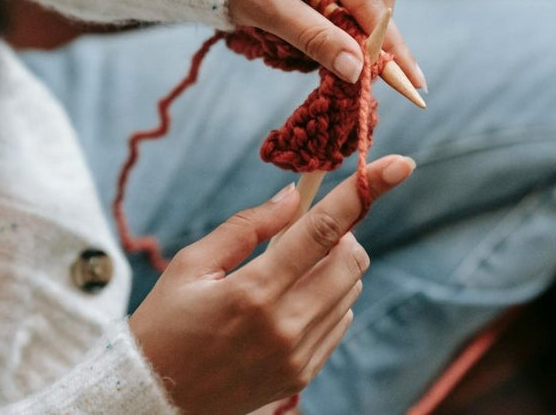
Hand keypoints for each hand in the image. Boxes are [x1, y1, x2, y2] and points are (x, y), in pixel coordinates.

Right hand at [128, 154, 415, 413]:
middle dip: (341, 234)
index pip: (323, 229)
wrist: (154, 397)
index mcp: (253, 291)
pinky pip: (341, 321)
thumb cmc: (165, 324)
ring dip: (333, 267)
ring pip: (351, 289)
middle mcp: (285, 326)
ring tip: (287, 273)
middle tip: (304, 235)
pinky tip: (288, 303)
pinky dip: (328, 299)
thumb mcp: (190, 265)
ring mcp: (298, 356)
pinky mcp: (303, 375)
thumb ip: (247, 227)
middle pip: (352, 259)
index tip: (400, 164)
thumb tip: (295, 196)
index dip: (364, 191)